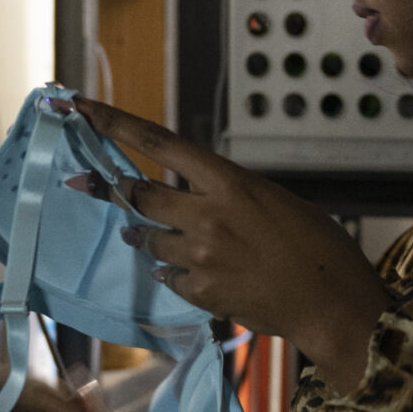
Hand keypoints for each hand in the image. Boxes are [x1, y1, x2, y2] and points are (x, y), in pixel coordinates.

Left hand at [68, 100, 387, 390]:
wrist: (331, 303)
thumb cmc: (316, 245)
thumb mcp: (273, 199)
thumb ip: (228, 193)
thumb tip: (192, 197)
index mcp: (228, 181)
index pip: (157, 143)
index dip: (113, 123)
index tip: (82, 108)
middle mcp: (206, 215)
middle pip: (138, 194)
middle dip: (109, 188)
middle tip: (84, 181)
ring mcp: (199, 256)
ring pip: (147, 239)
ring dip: (142, 234)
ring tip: (142, 234)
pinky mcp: (200, 292)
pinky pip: (168, 276)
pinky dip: (172, 272)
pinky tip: (191, 272)